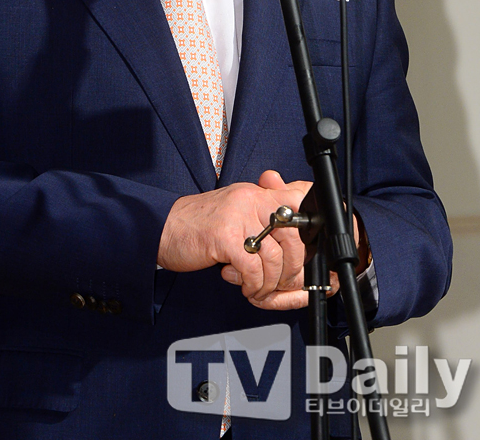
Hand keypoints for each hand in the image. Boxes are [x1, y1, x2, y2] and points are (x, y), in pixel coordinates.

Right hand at [157, 169, 310, 307]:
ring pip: (275, 257)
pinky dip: (253, 285)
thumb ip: (262, 215)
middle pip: (294, 236)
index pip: (299, 195)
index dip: (315, 219)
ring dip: (271, 283)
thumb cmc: (199, 223)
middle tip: (283, 281)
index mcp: (257, 193)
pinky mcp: (224, 237)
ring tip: (259, 288)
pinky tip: (246, 287)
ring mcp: (238, 217)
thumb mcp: (236, 210)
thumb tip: (294, 228)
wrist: (164, 226)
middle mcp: (251, 200)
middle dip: (293, 268)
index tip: (316, 243)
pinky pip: (253, 269)